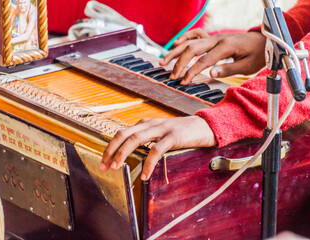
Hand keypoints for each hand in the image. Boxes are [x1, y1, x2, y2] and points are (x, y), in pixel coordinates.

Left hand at [100, 116, 216, 180]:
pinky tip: (146, 175)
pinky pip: (156, 149)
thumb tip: (131, 153)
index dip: (110, 147)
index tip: (104, 162)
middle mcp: (150, 124)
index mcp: (145, 123)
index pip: (122, 133)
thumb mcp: (160, 133)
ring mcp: (161, 128)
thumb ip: (147, 139)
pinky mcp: (173, 136)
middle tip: (105, 166)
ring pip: (136, 139)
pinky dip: (149, 162)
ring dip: (123, 153)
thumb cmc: (181, 133)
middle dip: (111, 150)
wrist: (205, 126)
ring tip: (117, 168)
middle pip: (124, 134)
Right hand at [159, 29, 265, 84]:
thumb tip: (210, 74)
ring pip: (190, 42)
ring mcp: (214, 37)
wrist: (266, 41)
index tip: (183, 82)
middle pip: (192, 49)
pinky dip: (184, 38)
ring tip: (163, 61)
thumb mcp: (247, 66)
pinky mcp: (214, 38)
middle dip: (179, 63)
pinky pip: (195, 35)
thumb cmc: (258, 55)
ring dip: (176, 51)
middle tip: (171, 76)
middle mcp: (217, 39)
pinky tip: (175, 45)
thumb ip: (227, 69)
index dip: (192, 72)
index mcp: (226, 46)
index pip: (204, 61)